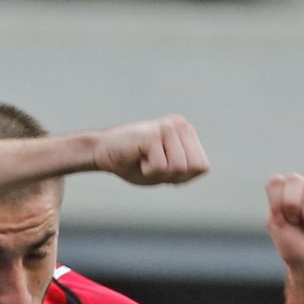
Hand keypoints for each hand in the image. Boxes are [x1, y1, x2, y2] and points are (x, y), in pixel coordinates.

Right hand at [93, 117, 208, 186]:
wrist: (101, 152)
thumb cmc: (131, 163)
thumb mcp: (164, 170)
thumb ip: (185, 170)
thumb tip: (202, 168)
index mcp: (186, 132)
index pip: (202, 167)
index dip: (182, 178)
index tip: (162, 169)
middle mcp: (180, 126)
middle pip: (191, 169)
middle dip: (171, 177)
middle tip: (151, 165)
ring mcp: (168, 129)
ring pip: (177, 169)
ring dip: (158, 174)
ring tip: (144, 160)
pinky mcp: (154, 136)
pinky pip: (160, 168)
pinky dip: (146, 172)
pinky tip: (137, 159)